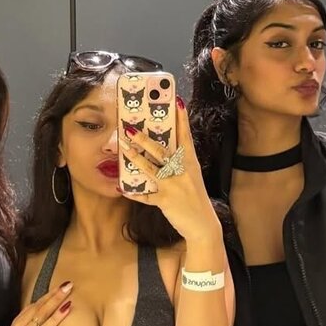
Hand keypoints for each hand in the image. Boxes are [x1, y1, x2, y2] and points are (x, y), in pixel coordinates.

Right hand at [0, 281, 72, 325]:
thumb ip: (31, 316)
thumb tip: (46, 300)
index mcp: (20, 323)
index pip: (37, 305)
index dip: (51, 294)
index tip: (64, 285)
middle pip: (41, 314)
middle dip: (55, 300)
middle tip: (68, 288)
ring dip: (54, 319)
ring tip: (67, 307)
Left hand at [120, 97, 218, 241]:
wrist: (203, 225)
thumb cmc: (195, 197)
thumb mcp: (192, 175)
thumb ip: (180, 162)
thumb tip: (163, 147)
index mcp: (190, 162)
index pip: (185, 136)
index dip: (181, 119)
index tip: (177, 101)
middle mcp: (182, 171)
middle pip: (162, 151)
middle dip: (145, 139)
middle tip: (130, 128)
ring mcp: (174, 186)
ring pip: (151, 169)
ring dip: (135, 158)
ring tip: (123, 148)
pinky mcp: (165, 201)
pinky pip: (146, 196)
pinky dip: (134, 193)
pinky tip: (122, 188)